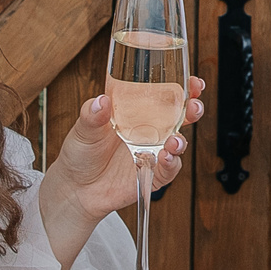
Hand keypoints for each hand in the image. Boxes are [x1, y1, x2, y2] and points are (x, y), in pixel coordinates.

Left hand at [42, 76, 205, 222]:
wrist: (76, 188)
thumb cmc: (81, 153)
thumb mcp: (83, 129)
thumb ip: (92, 115)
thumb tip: (100, 101)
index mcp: (136, 113)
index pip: (164, 96)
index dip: (182, 88)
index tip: (192, 81)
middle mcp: (149, 132)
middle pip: (180, 117)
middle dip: (192, 109)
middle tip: (193, 105)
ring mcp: (152, 153)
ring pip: (177, 144)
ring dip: (181, 140)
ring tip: (175, 140)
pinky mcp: (152, 175)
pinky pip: (168, 170)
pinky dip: (171, 164)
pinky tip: (165, 158)